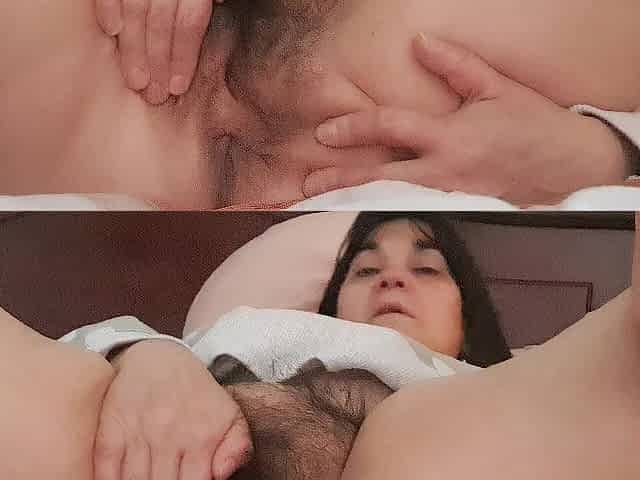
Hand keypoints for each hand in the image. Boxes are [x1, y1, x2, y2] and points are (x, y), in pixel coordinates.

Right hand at [94, 340, 252, 479]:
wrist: (159, 358)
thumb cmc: (196, 394)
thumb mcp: (229, 414)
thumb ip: (237, 447)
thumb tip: (222, 475)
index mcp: (202, 435)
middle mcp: (169, 435)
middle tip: (167, 479)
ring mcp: (138, 432)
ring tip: (149, 478)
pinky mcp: (111, 430)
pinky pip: (106, 471)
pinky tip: (122, 477)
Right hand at [96, 0, 219, 103]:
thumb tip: (219, 9)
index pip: (191, 22)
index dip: (185, 55)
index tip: (178, 87)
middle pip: (161, 22)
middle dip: (158, 61)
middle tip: (154, 95)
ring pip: (136, 10)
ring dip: (134, 48)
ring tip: (135, 81)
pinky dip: (108, 8)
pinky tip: (112, 32)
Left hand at [306, 34, 629, 205]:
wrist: (569, 168)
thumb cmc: (535, 125)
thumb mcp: (497, 88)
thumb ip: (455, 66)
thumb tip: (421, 44)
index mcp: (450, 137)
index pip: (391, 129)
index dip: (354, 126)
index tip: (325, 131)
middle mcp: (442, 171)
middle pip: (379, 177)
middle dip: (340, 180)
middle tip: (305, 185)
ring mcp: (447, 193)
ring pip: (391, 197)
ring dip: (355, 197)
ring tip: (324, 201)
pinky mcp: (455, 205)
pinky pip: (411, 205)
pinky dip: (383, 205)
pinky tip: (364, 206)